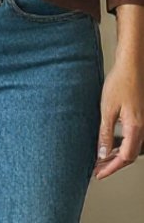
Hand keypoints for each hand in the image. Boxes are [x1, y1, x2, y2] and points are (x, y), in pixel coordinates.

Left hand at [95, 63, 143, 178]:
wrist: (131, 65)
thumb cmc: (120, 82)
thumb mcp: (108, 109)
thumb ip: (105, 133)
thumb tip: (102, 154)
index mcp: (135, 129)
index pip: (124, 158)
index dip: (111, 168)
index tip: (99, 174)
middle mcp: (141, 128)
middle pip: (129, 156)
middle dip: (113, 164)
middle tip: (98, 169)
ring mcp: (141, 123)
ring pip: (131, 147)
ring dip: (117, 155)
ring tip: (101, 158)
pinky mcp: (138, 117)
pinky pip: (131, 138)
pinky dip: (120, 144)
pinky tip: (110, 142)